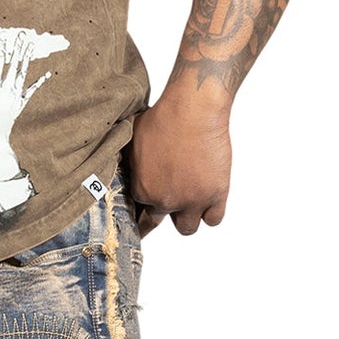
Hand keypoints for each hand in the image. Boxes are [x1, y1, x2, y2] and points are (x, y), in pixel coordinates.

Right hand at [0, 28, 50, 141]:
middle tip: (22, 34)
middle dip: (18, 48)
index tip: (3, 36)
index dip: (1, 48)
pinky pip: (32, 90)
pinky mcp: (22, 102)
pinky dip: (40, 82)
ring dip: (27, 58)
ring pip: (23, 72)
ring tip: (31, 45)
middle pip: (14, 64)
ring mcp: (16, 95)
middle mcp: (7, 89)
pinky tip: (47, 73)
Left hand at [126, 88, 231, 235]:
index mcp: (142, 190)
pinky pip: (213, 220)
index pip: (137, 210)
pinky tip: (207, 201)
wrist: (194, 109)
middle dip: (157, 214)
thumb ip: (129, 163)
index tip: (146, 201)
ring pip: (186, 228)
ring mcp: (191, 201)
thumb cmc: (163, 117)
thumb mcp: (133, 140)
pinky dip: (211, 212)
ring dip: (185, 217)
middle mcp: (165, 200)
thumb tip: (122, 167)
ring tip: (187, 203)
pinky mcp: (215, 194)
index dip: (143, 203)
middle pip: (156, 223)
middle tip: (162, 207)